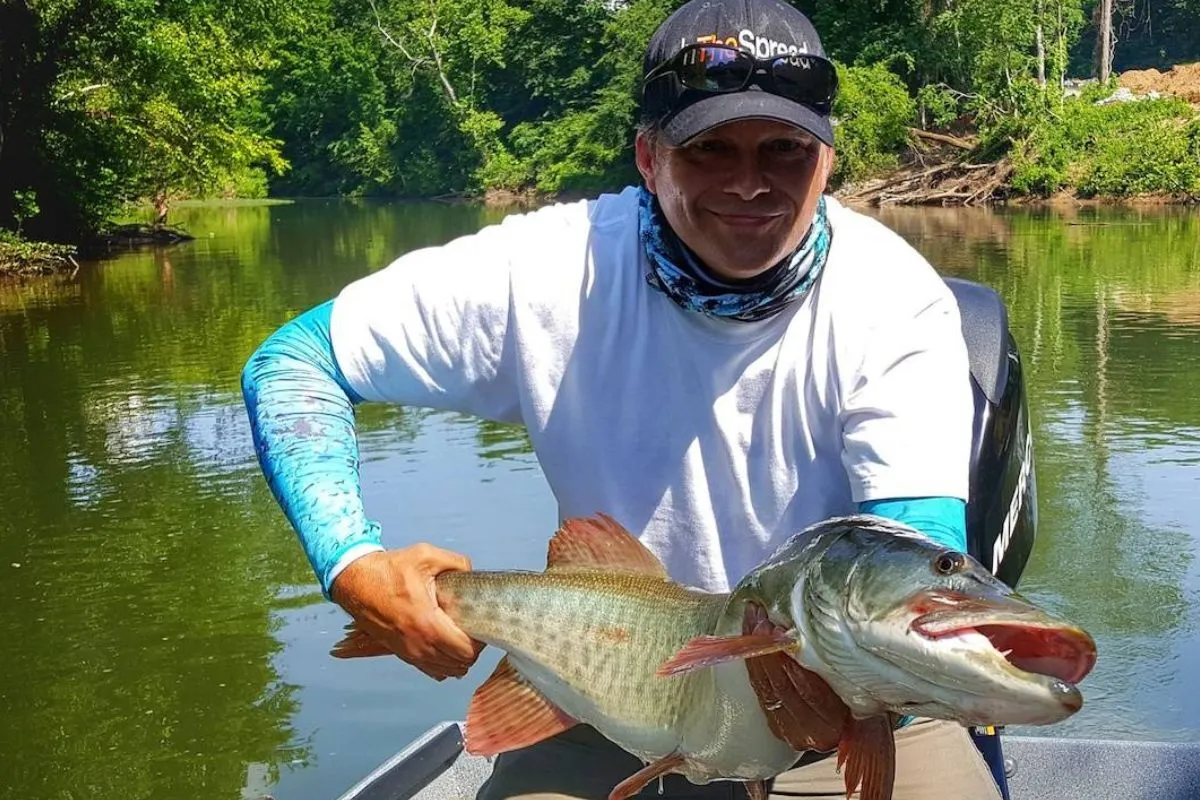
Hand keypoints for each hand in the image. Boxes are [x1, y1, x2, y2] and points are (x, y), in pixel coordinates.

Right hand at [330, 545, 483, 680]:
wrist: (356, 582)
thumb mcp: (426, 555)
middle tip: (472, 630)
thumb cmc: (388, 570)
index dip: (480, 640)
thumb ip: (457, 562)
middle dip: (472, 649)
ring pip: (446, 671)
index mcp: (428, 623)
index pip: (466, 650)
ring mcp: (409, 652)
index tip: (480, 624)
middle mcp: (419, 644)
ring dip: (457, 658)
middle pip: (460, 664)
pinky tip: (445, 646)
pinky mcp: (401, 653)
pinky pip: (430, 670)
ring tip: (460, 637)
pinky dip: (443, 663)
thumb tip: (471, 572)